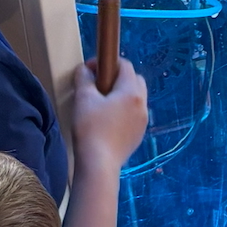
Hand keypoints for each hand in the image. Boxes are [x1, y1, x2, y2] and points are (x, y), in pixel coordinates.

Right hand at [72, 53, 149, 168]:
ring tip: (102, 103)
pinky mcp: (139, 134)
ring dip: (121, 94)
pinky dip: (124, 110)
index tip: (90, 70)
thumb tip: (84, 70)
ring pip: (135, 98)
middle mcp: (142, 104)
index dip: (106, 63)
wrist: (99, 163)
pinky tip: (107, 120)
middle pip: (134, 80)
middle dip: (117, 77)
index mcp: (132, 92)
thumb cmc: (90, 128)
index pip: (125, 65)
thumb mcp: (83, 98)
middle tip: (98, 85)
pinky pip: (134, 114)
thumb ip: (83, 78)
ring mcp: (143, 121)